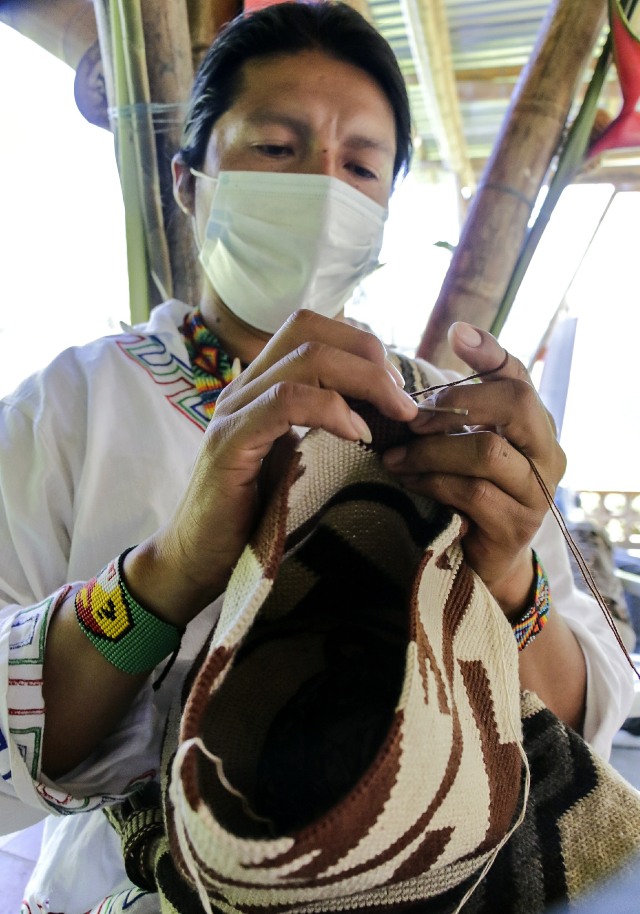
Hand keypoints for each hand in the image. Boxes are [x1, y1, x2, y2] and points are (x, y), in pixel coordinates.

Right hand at [129, 311, 416, 623]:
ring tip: (393, 416)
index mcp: (261, 385)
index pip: (310, 328)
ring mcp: (233, 410)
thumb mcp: (296, 459)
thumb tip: (382, 413)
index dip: (360, 346)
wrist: (198, 559)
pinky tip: (357, 435)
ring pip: (304, 357)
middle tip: (403, 402)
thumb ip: (324, 427)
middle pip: (310, 330)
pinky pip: (284, 401)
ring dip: (364, 381)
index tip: (396, 388)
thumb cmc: (253, 515)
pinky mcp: (229, 442)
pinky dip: (330, 410)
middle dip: (369, 357)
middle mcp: (245, 387)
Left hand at [382, 322, 566, 615]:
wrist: (483, 559)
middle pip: (517, 405)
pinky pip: (471, 493)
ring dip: (431, 451)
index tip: (456, 334)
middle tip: (414, 418)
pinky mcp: (516, 526)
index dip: (490, 352)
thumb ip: (455, 409)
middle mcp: (548, 453)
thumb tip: (437, 349)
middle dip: (459, 403)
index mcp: (536, 425)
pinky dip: (431, 482)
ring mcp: (537, 492)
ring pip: (487, 452)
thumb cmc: (470, 490)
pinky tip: (407, 480)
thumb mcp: (463, 445)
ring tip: (396, 456)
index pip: (520, 375)